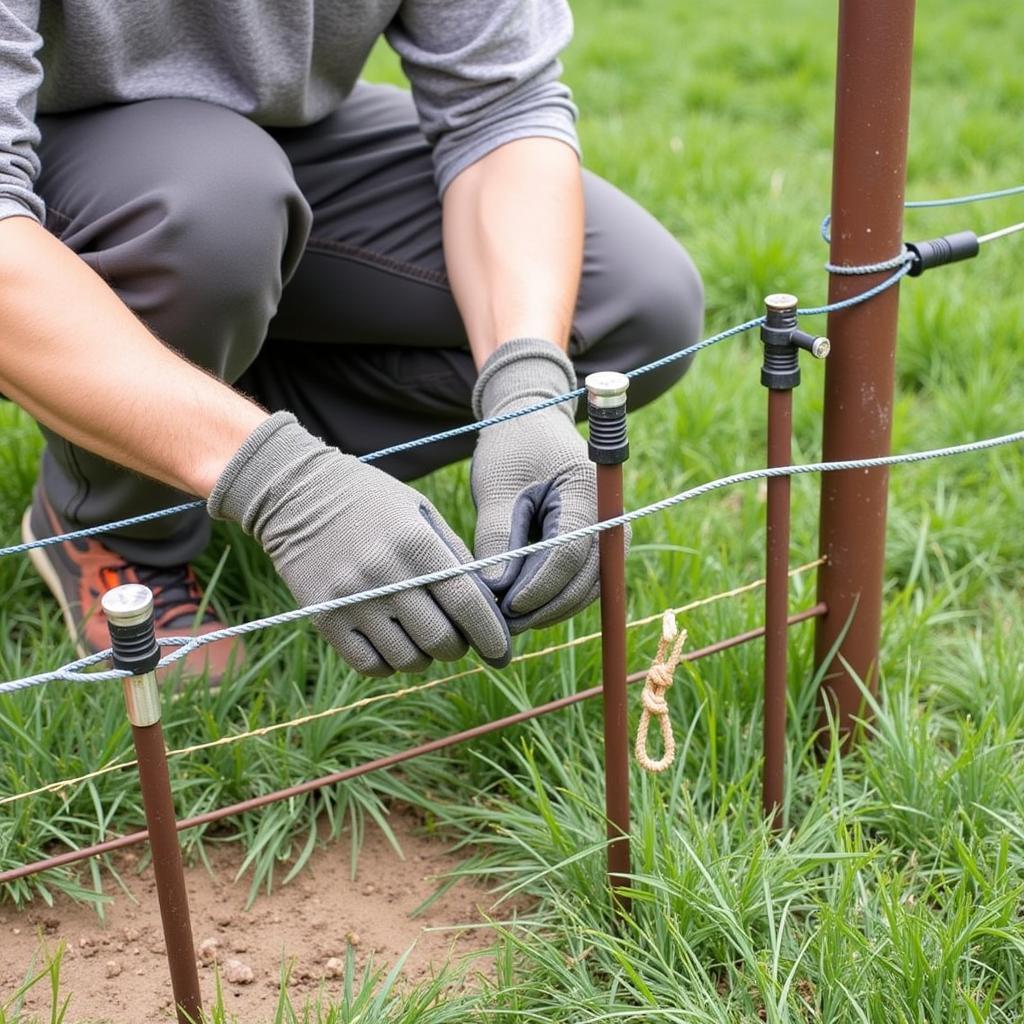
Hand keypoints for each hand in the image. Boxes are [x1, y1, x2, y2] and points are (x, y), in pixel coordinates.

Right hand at [208, 413, 509, 675]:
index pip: (467, 604)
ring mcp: (352, 600)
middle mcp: (385, 575)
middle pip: (440, 639)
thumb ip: (456, 556)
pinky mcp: (324, 618)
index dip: (491, 635)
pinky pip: (370, 665)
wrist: (297, 494)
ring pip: (408, 659)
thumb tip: (487, 607)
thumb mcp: (421, 512)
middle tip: (459, 639)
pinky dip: (390, 665)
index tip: (501, 651)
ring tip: (424, 638)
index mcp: (417, 544)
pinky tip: (394, 645)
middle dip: (459, 647)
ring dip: (425, 657)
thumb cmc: (372, 501)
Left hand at [471, 338, 617, 633]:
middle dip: (544, 606)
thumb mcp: (497, 487)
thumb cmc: (512, 448)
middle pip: (586, 577)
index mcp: (588, 487)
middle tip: (501, 626)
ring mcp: (610, 533)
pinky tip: (522, 609)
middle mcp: (610, 514)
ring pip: (588, 588)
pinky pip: (584, 583)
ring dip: (550, 609)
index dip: (538, 585)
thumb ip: (497, 538)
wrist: (532, 425)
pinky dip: (556, 599)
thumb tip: (493, 594)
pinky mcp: (600, 546)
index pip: (570, 551)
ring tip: (508, 621)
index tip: (505, 607)